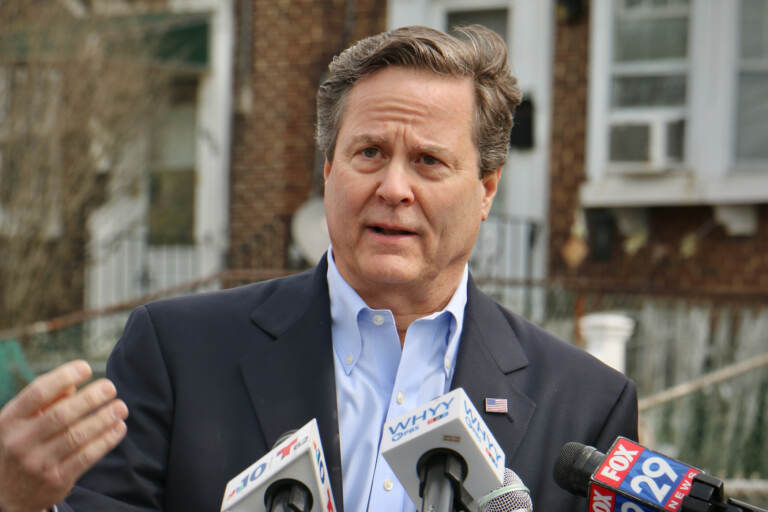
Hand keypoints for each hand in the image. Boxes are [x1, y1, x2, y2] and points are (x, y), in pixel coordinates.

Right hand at [0, 360, 127, 511]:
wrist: (7, 493)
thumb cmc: (22, 443)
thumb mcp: (21, 421)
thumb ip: (45, 400)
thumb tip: (72, 383)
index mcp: (9, 420)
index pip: (37, 393)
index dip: (64, 376)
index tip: (86, 367)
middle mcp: (20, 442)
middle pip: (61, 414)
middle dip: (91, 398)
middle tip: (111, 387)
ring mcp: (38, 463)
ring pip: (78, 436)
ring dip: (104, 419)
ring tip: (121, 407)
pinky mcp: (56, 480)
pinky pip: (87, 456)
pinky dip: (107, 440)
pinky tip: (119, 427)